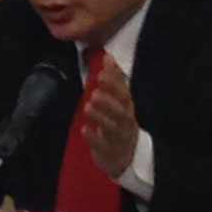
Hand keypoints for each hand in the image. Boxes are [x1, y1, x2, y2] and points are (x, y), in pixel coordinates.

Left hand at [82, 53, 138, 177]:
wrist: (125, 156)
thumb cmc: (118, 122)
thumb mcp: (118, 100)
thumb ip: (113, 78)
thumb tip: (107, 55)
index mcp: (127, 107)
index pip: (124, 93)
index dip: (114, 83)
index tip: (102, 73)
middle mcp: (125, 122)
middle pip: (120, 111)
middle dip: (108, 101)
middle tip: (95, 92)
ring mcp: (118, 138)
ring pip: (112, 127)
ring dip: (100, 116)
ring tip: (88, 106)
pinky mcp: (109, 151)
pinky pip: (102, 145)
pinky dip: (93, 137)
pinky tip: (84, 129)